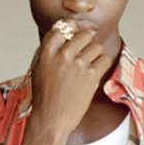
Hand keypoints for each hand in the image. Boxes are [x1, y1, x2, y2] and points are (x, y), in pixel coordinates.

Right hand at [17, 21, 112, 144]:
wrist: (51, 119)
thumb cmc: (44, 95)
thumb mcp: (38, 66)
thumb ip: (51, 47)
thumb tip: (66, 29)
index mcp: (47, 50)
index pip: (65, 25)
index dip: (72, 30)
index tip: (73, 38)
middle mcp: (63, 54)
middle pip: (84, 34)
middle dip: (86, 44)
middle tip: (81, 57)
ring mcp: (78, 64)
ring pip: (96, 46)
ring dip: (94, 56)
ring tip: (86, 69)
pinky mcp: (91, 75)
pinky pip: (105, 59)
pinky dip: (102, 65)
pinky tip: (93, 74)